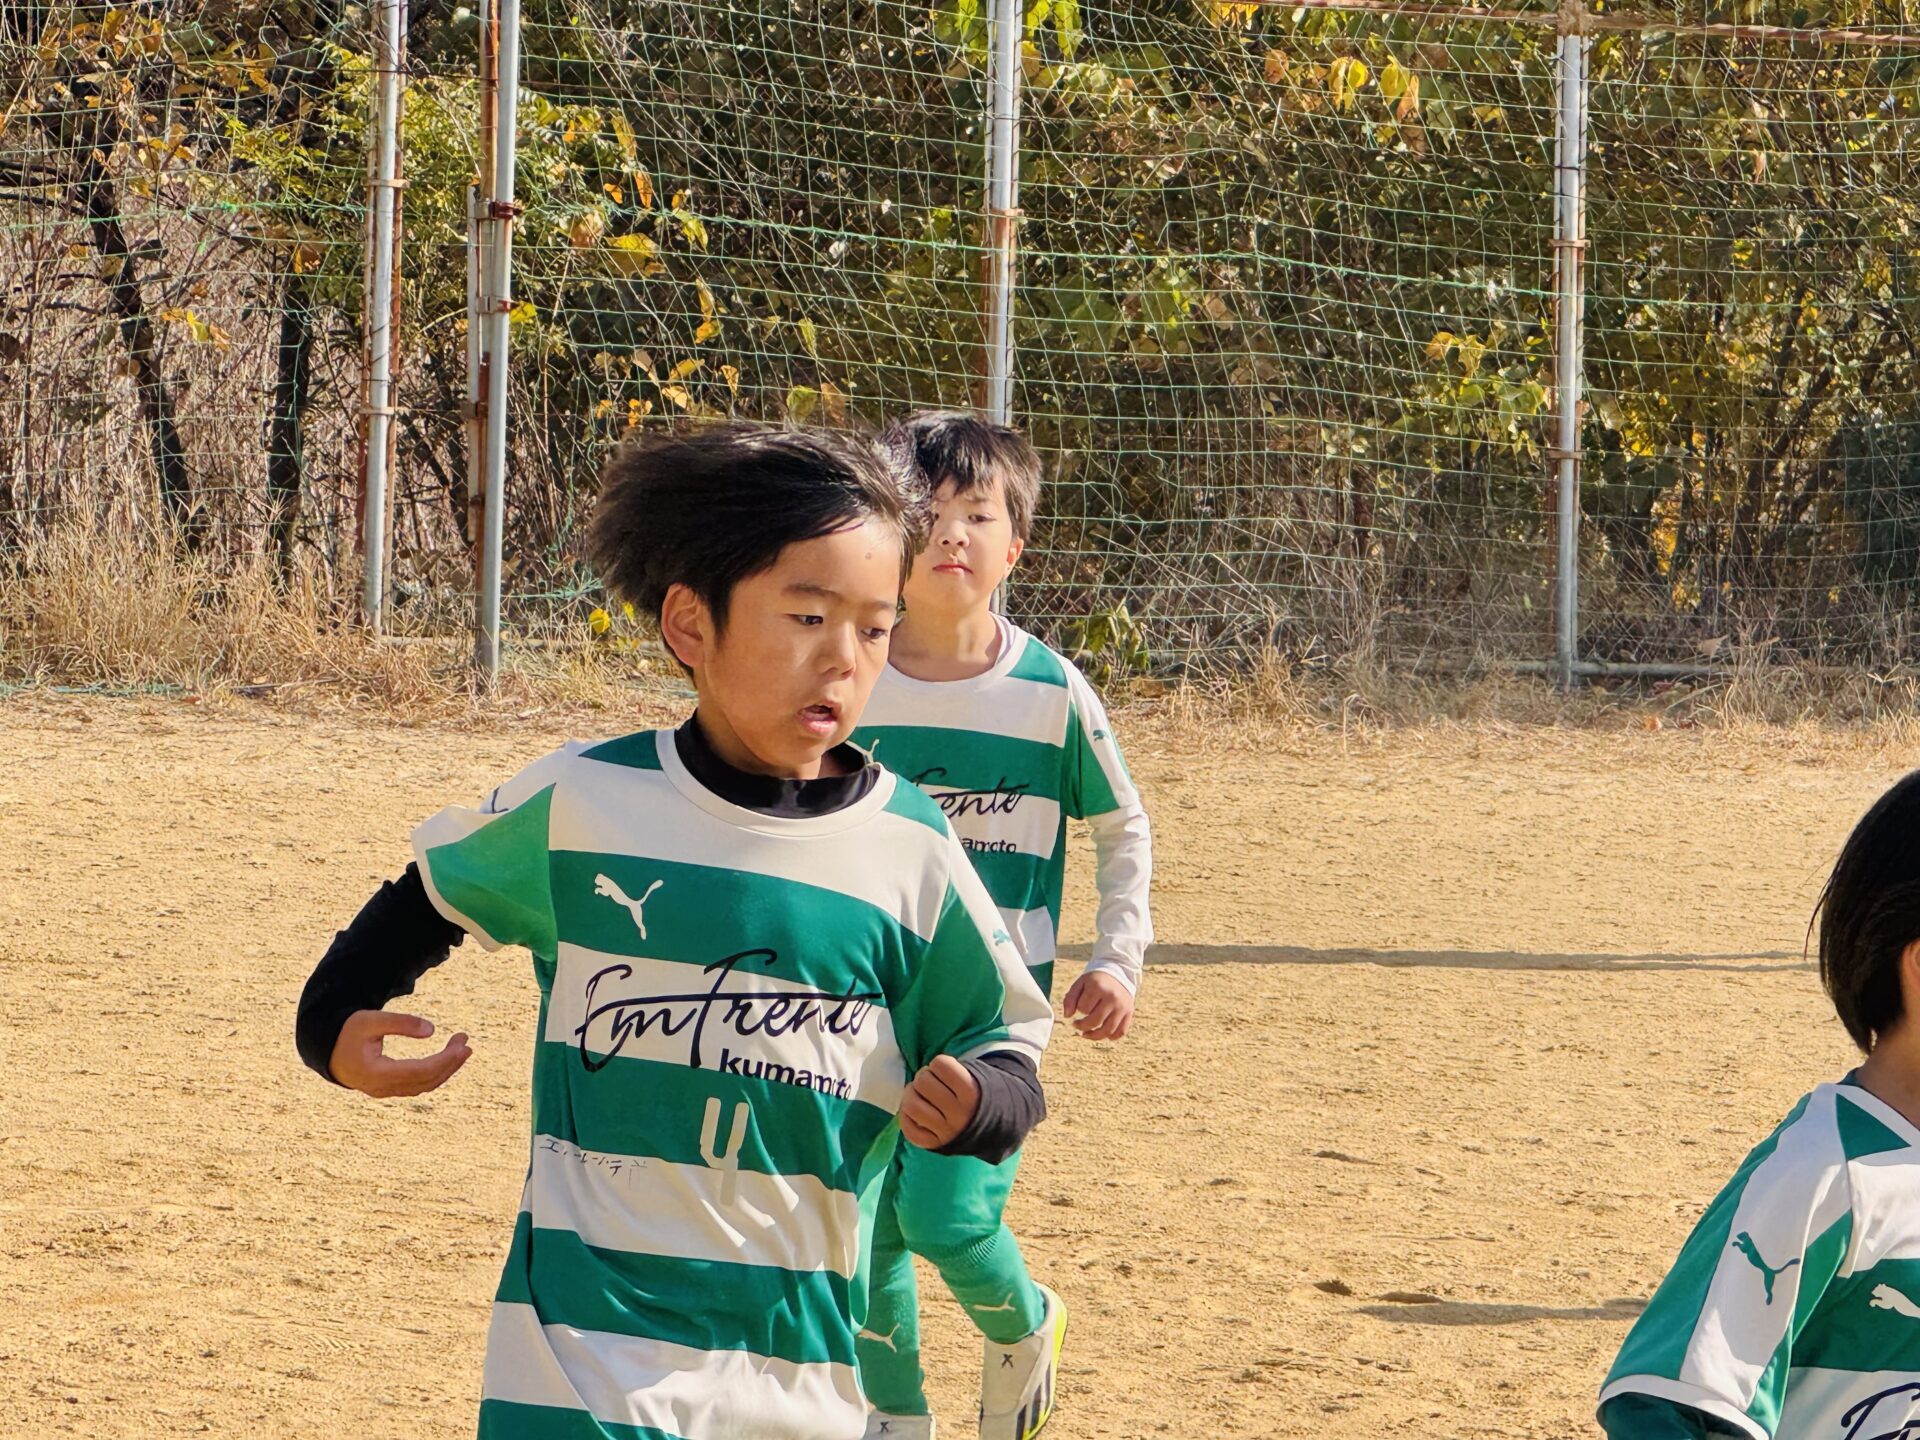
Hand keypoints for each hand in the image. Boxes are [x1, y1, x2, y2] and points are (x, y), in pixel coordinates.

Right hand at [329, 1010, 471, 1097]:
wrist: (328, 1051)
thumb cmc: (348, 1033)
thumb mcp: (370, 1020)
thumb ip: (399, 1023)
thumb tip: (432, 1030)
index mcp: (376, 1073)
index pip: (420, 1071)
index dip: (444, 1060)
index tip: (462, 1045)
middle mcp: (382, 1088)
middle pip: (426, 1081)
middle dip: (450, 1062)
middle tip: (466, 1041)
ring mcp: (386, 1091)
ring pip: (424, 1085)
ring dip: (446, 1068)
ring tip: (463, 1049)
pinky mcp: (389, 1089)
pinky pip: (418, 1085)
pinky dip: (436, 1073)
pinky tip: (448, 1059)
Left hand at [899, 1054, 979, 1149]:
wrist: (986, 1129)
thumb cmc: (971, 1096)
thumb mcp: (972, 1078)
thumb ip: (951, 1070)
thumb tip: (923, 1073)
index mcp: (970, 1092)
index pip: (941, 1064)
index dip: (938, 1064)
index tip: (942, 1072)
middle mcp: (958, 1113)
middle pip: (922, 1082)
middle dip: (922, 1077)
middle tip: (928, 1083)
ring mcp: (944, 1131)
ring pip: (911, 1106)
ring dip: (910, 1096)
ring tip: (918, 1096)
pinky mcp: (933, 1144)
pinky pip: (908, 1129)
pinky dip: (906, 1117)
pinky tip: (915, 1113)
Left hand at [1062, 970, 1134, 1040]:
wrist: (1116, 974)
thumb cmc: (1094, 981)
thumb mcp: (1080, 984)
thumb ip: (1070, 998)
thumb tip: (1067, 1016)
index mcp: (1098, 987)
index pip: (1083, 1008)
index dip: (1078, 1009)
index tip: (1079, 1005)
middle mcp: (1112, 997)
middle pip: (1095, 1021)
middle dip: (1082, 1026)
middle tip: (1076, 1024)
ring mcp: (1122, 1006)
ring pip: (1108, 1031)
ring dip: (1094, 1036)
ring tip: (1085, 1034)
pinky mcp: (1129, 1012)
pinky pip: (1121, 1032)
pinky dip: (1111, 1037)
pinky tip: (1102, 1034)